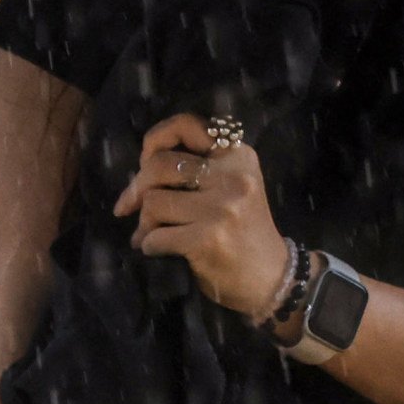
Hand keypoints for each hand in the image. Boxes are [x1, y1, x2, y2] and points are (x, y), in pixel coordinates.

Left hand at [113, 114, 289, 318]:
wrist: (273, 278)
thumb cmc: (245, 233)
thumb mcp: (233, 187)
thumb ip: (198, 171)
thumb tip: (139, 173)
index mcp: (237, 157)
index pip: (187, 125)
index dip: (157, 138)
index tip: (144, 160)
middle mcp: (232, 177)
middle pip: (160, 165)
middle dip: (137, 188)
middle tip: (131, 206)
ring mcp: (220, 208)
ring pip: (154, 202)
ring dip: (144, 223)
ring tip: (150, 235)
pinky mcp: (208, 239)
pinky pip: (155, 236)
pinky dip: (149, 245)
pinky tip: (158, 250)